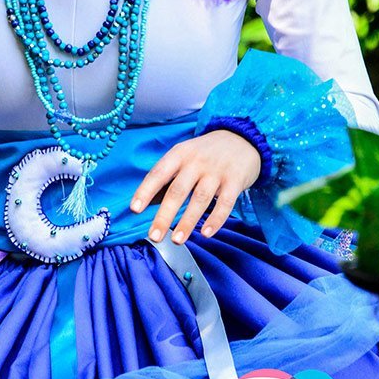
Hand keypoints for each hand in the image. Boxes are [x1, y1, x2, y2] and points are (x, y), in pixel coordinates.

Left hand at [129, 129, 261, 244]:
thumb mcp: (185, 155)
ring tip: (176, 240)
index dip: (145, 191)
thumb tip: (147, 203)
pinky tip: (206, 234)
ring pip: (200, 199)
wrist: (243, 138)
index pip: (159, 173)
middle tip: (154, 236)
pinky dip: (216, 220)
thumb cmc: (206, 153)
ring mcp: (217, 171)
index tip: (135, 209)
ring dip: (187, 222)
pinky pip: (225, 203)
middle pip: (177, 190)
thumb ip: (169, 177)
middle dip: (164, 215)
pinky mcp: (235, 180)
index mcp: (179, 154)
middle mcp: (196, 161)